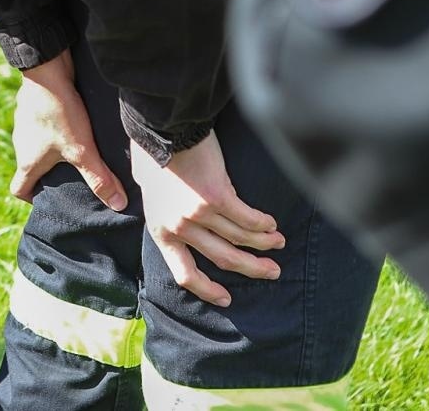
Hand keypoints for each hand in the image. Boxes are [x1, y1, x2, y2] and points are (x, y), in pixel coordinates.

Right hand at [10, 50, 126, 210]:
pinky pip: (41, 123)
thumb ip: (99, 178)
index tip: (49, 199)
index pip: (18, 189)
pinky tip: (74, 121)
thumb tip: (117, 204)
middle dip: (50, 174)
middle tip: (73, 176)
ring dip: (52, 149)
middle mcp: (20, 144)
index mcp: (27, 161)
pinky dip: (54, 127)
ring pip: (36, 144)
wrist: (47, 70)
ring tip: (78, 148)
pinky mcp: (32, 105)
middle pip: (30, 167)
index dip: (32, 199)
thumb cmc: (59, 113)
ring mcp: (24, 123)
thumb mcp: (82, 150)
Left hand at [130, 132, 284, 306]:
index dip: (207, 290)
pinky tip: (271, 224)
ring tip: (278, 243)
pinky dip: (262, 223)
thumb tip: (181, 219)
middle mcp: (180, 228)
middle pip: (222, 258)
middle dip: (251, 268)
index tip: (226, 298)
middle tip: (271, 272)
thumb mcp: (150, 192)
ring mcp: (198, 215)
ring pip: (239, 238)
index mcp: (161, 230)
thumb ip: (166, 212)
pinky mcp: (217, 197)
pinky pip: (247, 218)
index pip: (185, 274)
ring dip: (263, 243)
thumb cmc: (152, 154)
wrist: (160, 129)